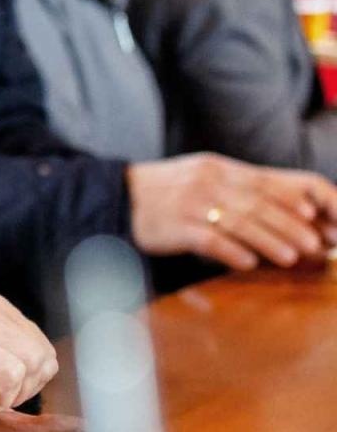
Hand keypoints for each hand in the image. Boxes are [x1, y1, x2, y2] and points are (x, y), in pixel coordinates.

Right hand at [127, 153, 336, 270]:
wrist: (118, 196)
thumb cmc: (168, 192)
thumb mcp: (202, 177)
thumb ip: (236, 187)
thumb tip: (281, 208)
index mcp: (216, 168)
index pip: (262, 182)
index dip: (290, 200)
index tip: (313, 216)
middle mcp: (205, 182)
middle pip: (256, 204)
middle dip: (288, 226)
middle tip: (313, 244)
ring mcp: (188, 204)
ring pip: (237, 222)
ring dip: (268, 241)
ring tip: (290, 258)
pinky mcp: (173, 226)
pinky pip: (207, 240)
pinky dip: (230, 252)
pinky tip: (248, 264)